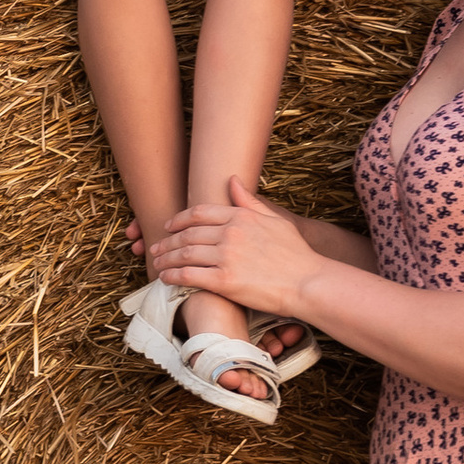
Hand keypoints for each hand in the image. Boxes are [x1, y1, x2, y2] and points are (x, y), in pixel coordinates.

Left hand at [148, 176, 318, 315]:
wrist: (308, 282)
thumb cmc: (296, 254)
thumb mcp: (275, 220)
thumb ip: (250, 201)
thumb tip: (232, 180)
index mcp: (240, 217)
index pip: (199, 213)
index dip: (179, 220)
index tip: (169, 226)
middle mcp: (230, 233)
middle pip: (187, 234)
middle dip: (167, 241)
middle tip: (156, 247)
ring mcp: (226, 256)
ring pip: (184, 254)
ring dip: (166, 258)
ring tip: (157, 263)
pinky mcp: (224, 281)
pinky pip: (189, 275)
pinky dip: (173, 276)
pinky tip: (166, 278)